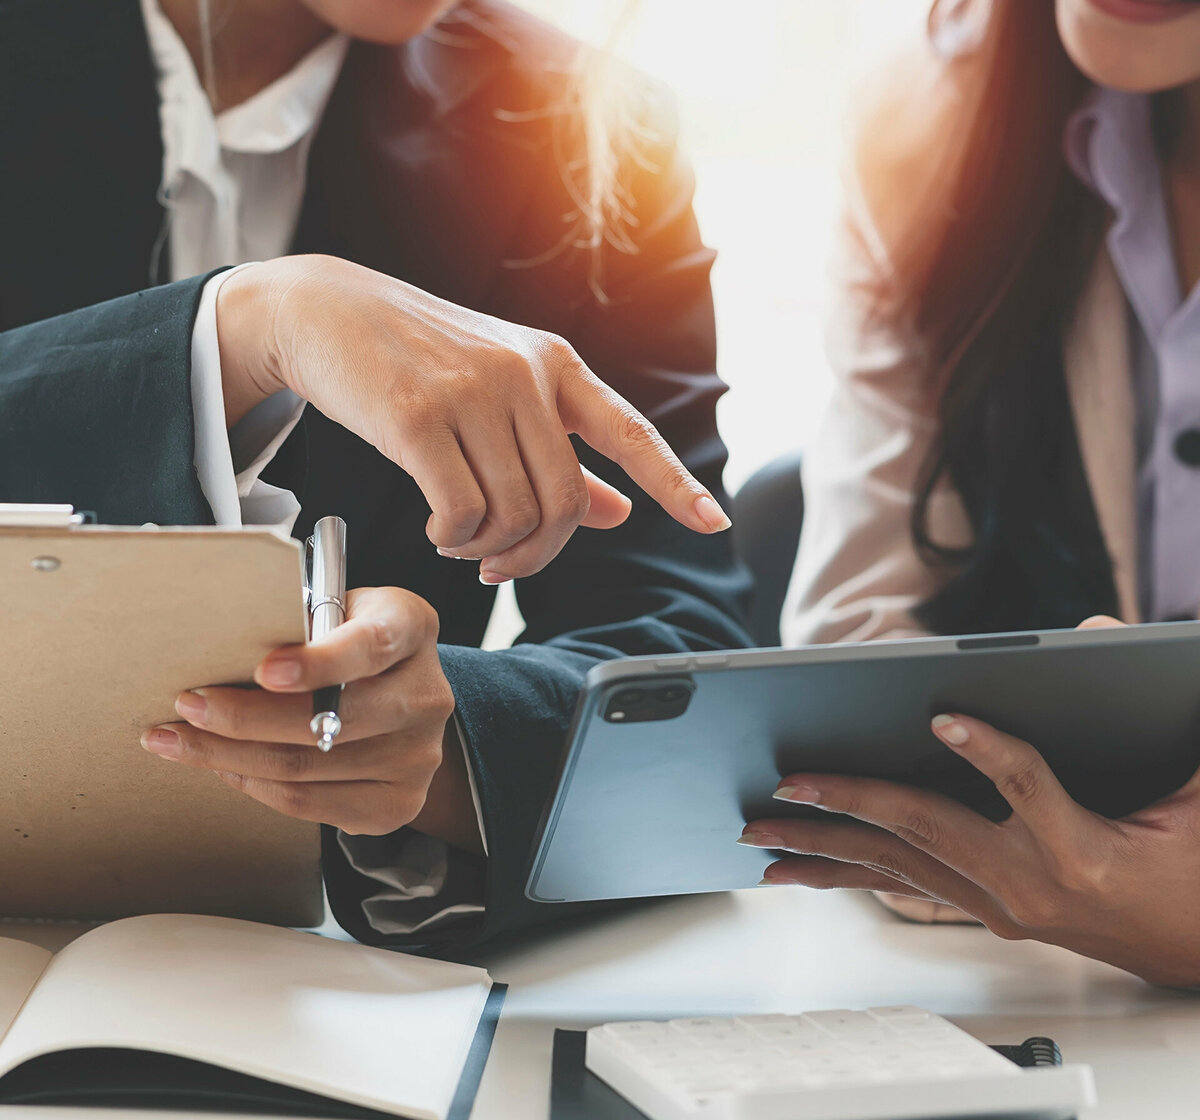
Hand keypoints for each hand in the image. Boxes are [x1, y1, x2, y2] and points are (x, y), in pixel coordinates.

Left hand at [139, 587, 474, 840]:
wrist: (398, 694)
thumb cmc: (345, 639)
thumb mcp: (334, 610)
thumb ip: (297, 623)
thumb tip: (214, 650)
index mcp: (411, 627)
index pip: (370, 646)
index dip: (319, 662)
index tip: (264, 670)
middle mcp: (427, 695)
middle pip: (330, 720)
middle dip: (244, 717)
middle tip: (187, 706)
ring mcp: (418, 755)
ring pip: (307, 767)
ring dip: (230, 756)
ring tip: (181, 740)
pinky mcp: (400, 802)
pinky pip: (309, 803)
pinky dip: (255, 784)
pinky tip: (226, 765)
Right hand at [216, 255, 730, 582]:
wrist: (323, 310)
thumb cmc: (419, 358)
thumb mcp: (501, 391)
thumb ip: (562, 451)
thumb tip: (620, 513)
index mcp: (554, 363)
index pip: (630, 432)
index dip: (675, 483)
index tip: (715, 524)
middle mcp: (524, 372)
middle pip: (566, 502)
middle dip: (538, 554)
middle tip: (502, 567)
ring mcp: (471, 391)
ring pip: (514, 514)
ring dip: (488, 551)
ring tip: (461, 542)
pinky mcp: (417, 416)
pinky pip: (461, 513)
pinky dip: (454, 541)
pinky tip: (438, 530)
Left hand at [740, 616, 1199, 986]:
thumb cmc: (1197, 866)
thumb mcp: (1194, 787)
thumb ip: (1153, 710)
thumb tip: (1093, 629)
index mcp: (1087, 851)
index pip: (1026, 787)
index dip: (986, 751)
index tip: (944, 717)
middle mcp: (1031, 885)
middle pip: (925, 831)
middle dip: (849, 803)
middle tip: (786, 785)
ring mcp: (1003, 904)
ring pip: (898, 866)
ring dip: (825, 847)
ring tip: (762, 835)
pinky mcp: (990, 911)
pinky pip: (907, 884)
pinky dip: (850, 873)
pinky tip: (805, 870)